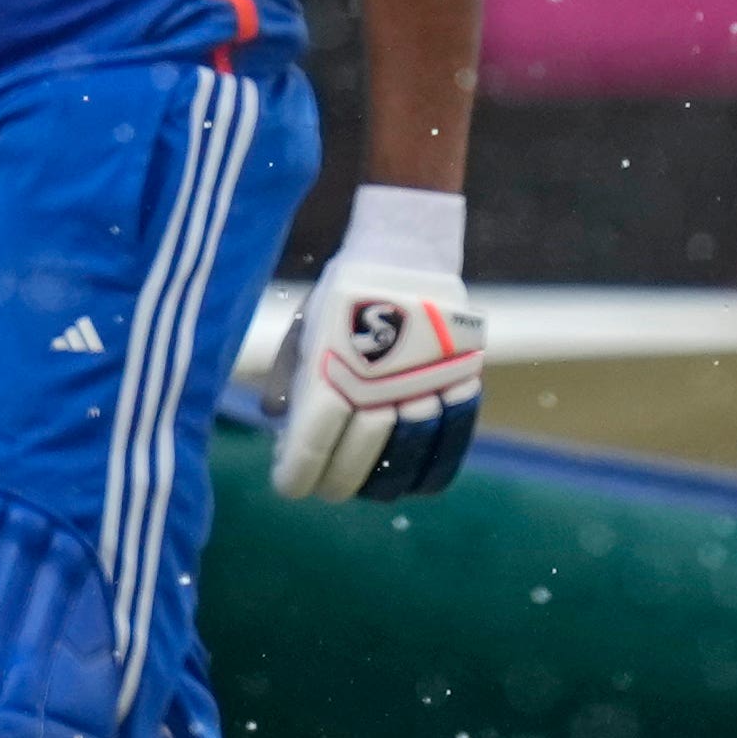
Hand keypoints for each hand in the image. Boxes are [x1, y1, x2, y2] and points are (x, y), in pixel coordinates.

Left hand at [270, 185, 485, 503]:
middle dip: (336, 481)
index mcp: (332, 365)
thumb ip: (290, 379)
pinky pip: (455, 435)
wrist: (403, 248)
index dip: (298, 474)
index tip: (289, 488)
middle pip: (359, 455)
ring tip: (368, 489)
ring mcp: (425, 377)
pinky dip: (436, 466)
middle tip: (324, 488)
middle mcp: (380, 377)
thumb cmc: (343, 296)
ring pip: (408, 453)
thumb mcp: (305, 329)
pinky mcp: (461, 375)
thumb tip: (275, 425)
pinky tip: (418, 481)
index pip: (313, 441)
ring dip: (384, 482)